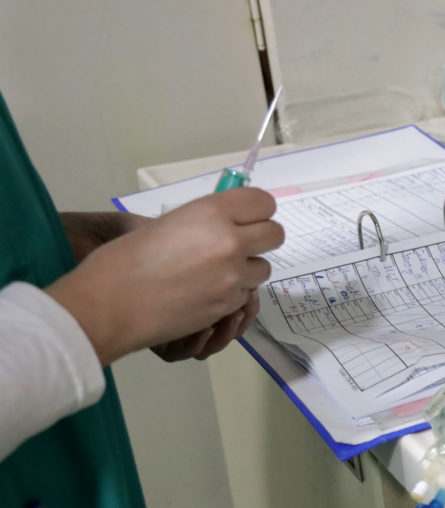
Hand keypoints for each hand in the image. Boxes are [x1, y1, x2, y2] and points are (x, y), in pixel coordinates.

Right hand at [46, 188, 284, 365]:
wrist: (108, 305)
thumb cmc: (124, 259)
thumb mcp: (168, 224)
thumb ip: (205, 221)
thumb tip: (227, 222)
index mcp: (212, 212)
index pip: (264, 202)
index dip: (258, 210)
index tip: (246, 218)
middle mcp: (230, 240)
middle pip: (275, 234)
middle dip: (261, 239)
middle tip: (241, 245)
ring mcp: (232, 275)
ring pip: (264, 267)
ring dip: (247, 269)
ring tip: (217, 272)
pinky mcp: (228, 304)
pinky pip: (245, 294)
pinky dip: (232, 293)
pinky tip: (206, 293)